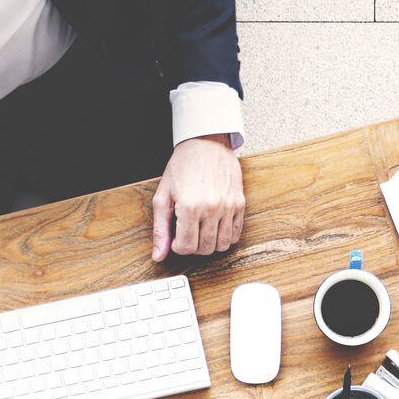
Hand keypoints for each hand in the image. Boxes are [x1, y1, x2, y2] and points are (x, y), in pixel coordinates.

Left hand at [149, 135, 244, 262]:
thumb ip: (160, 229)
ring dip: (210, 244)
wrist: (205, 142)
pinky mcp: (239, 203)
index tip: (176, 239)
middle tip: (187, 234)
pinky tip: (214, 227)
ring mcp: (228, 206)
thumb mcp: (163, 196)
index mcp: (190, 207)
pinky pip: (235, 234)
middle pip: (205, 249)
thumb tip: (158, 256)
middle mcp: (211, 208)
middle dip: (193, 247)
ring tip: (201, 231)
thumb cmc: (183, 166)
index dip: (178, 247)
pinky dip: (225, 237)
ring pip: (222, 245)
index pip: (186, 247)